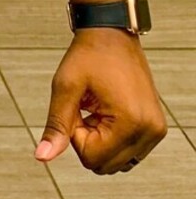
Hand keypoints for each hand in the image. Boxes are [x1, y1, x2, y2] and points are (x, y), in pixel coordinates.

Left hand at [34, 28, 168, 173]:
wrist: (111, 33)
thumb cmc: (89, 54)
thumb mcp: (66, 87)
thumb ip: (56, 125)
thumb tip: (42, 157)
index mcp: (131, 123)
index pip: (92, 158)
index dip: (75, 134)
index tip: (78, 106)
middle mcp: (150, 131)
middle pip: (106, 165)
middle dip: (88, 139)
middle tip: (86, 107)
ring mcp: (156, 130)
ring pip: (117, 162)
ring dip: (101, 140)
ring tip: (98, 108)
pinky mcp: (155, 127)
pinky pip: (129, 152)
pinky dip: (113, 138)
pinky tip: (108, 112)